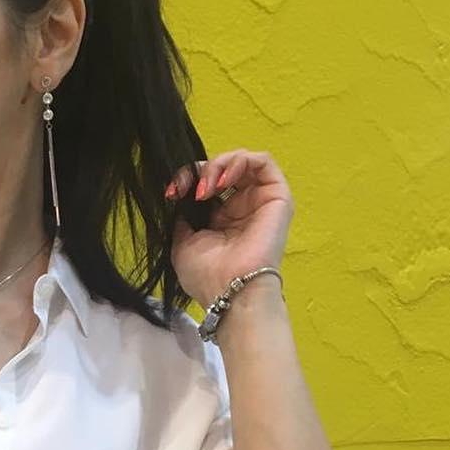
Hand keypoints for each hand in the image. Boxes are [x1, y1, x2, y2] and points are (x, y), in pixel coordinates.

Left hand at [164, 149, 293, 307]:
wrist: (229, 289)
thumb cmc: (206, 275)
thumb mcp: (183, 243)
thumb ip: (184, 218)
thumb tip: (180, 198)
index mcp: (221, 219)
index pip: (206, 183)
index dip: (187, 180)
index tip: (172, 193)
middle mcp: (242, 208)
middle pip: (223, 168)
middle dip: (200, 170)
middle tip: (187, 188)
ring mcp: (260, 201)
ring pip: (242, 160)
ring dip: (219, 165)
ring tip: (207, 188)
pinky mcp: (277, 196)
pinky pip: (263, 161)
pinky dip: (240, 161)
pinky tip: (223, 180)